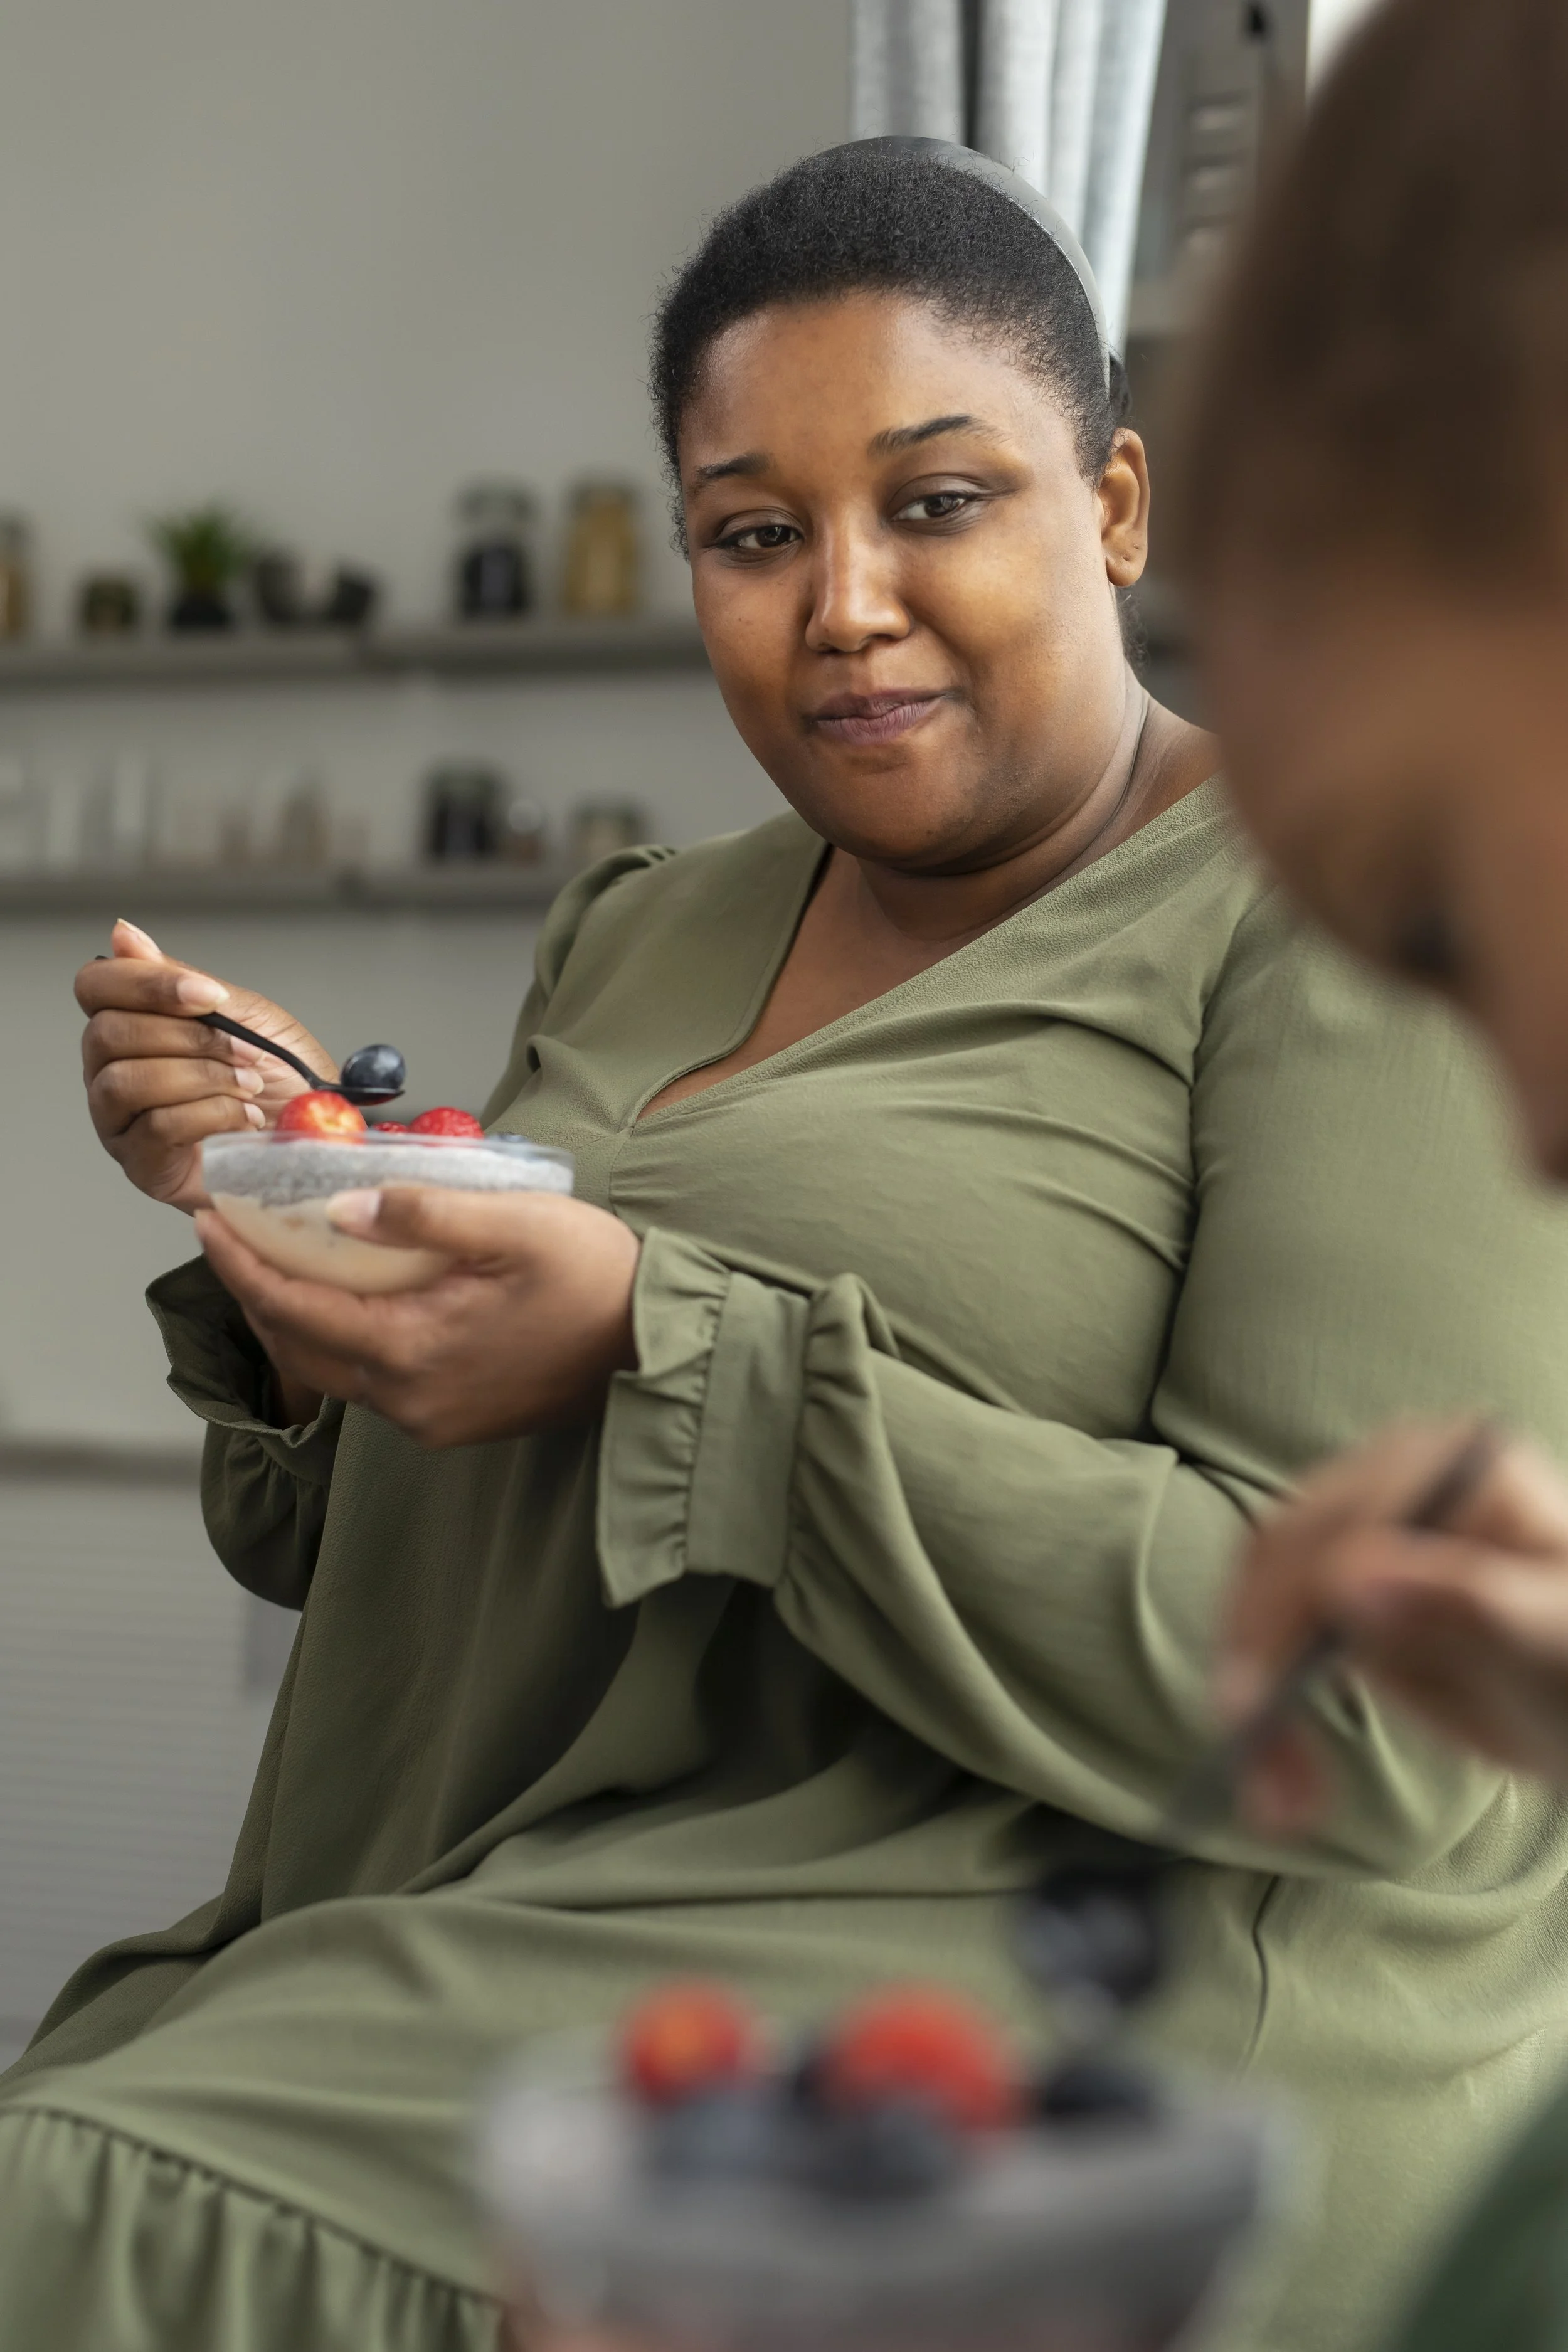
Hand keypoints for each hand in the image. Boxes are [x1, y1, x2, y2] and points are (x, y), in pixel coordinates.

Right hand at [76, 918, 335, 1210]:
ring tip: (249, 1085)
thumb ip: (182, 979)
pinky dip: (212, 1114)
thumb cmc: (281, 1077)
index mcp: (129, 1026)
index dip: (146, 984)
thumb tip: (124, 934)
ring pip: (127, 1081)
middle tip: (245, 1051)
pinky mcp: (143, 1165)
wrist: (316, 1137)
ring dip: (202, 1076)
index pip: (95, 987)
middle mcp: (111, 1071)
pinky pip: (156, 1126)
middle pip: (108, 1033)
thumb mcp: (244, 1015)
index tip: (207, 995)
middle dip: (190, 1037)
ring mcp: (120, 1122)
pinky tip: (244, 1116)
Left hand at [194, 1185, 640, 1445]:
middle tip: (228, 1233)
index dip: (240, 1263)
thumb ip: (426, 1214)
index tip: (204, 1217)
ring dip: (296, 1316)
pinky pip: (372, 1380)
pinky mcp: (453, 1420)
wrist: (657, 1345)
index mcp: (413, 1350)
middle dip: (254, 1290)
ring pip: (332, 1369)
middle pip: (299, 1347)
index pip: (295, 1308)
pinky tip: (347, 1296)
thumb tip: (341, 1209)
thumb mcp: (517, 1223)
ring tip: (275, 1259)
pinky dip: (341, 1336)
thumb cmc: (597, 1278)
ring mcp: (430, 1419)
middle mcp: (409, 1400)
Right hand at [1218, 1419, 1567, 1825]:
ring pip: (1260, 1605)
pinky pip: (1276, 1647)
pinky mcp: (1343, 1597)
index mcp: (1448, 1470)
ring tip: (1276, 1793)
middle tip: (1251, 1757)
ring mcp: (1362, 1541)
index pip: (1331, 1526)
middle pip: (1278, 1558)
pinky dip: (1270, 1713)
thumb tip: (1345, 1581)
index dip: (1286, 1608)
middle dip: (1255, 1661)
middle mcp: (1391, 1487)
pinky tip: (1289, 1779)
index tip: (1262, 1700)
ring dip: (1251, 1699)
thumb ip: (1465, 1602)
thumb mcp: (1553, 1638)